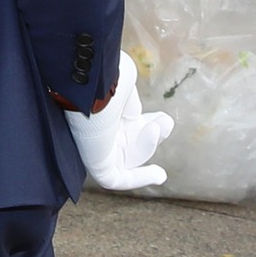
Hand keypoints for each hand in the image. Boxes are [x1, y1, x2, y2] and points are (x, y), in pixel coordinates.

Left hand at [66, 52, 170, 191]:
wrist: (90, 82)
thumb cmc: (102, 77)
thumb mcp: (124, 84)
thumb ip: (131, 103)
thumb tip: (135, 119)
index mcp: (101, 110)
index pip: (126, 125)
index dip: (148, 125)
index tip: (164, 118)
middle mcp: (95, 129)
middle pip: (129, 143)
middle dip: (152, 136)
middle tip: (165, 122)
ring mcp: (94, 146)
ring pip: (127, 159)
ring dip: (147, 148)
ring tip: (156, 128)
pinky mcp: (94, 162)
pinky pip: (116, 180)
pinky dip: (139, 179)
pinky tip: (158, 174)